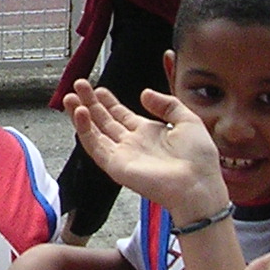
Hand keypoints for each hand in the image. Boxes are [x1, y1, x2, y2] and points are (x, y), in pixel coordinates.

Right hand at [67, 81, 229, 221]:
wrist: (197, 185)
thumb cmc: (199, 158)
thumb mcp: (188, 120)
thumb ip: (167, 104)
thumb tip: (144, 93)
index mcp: (149, 133)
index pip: (122, 115)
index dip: (109, 102)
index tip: (99, 88)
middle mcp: (132, 143)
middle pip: (104, 120)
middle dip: (90, 102)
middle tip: (79, 85)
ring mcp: (121, 155)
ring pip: (94, 132)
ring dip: (81, 113)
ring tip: (70, 96)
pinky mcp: (115, 165)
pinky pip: (94, 146)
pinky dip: (84, 129)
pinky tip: (80, 112)